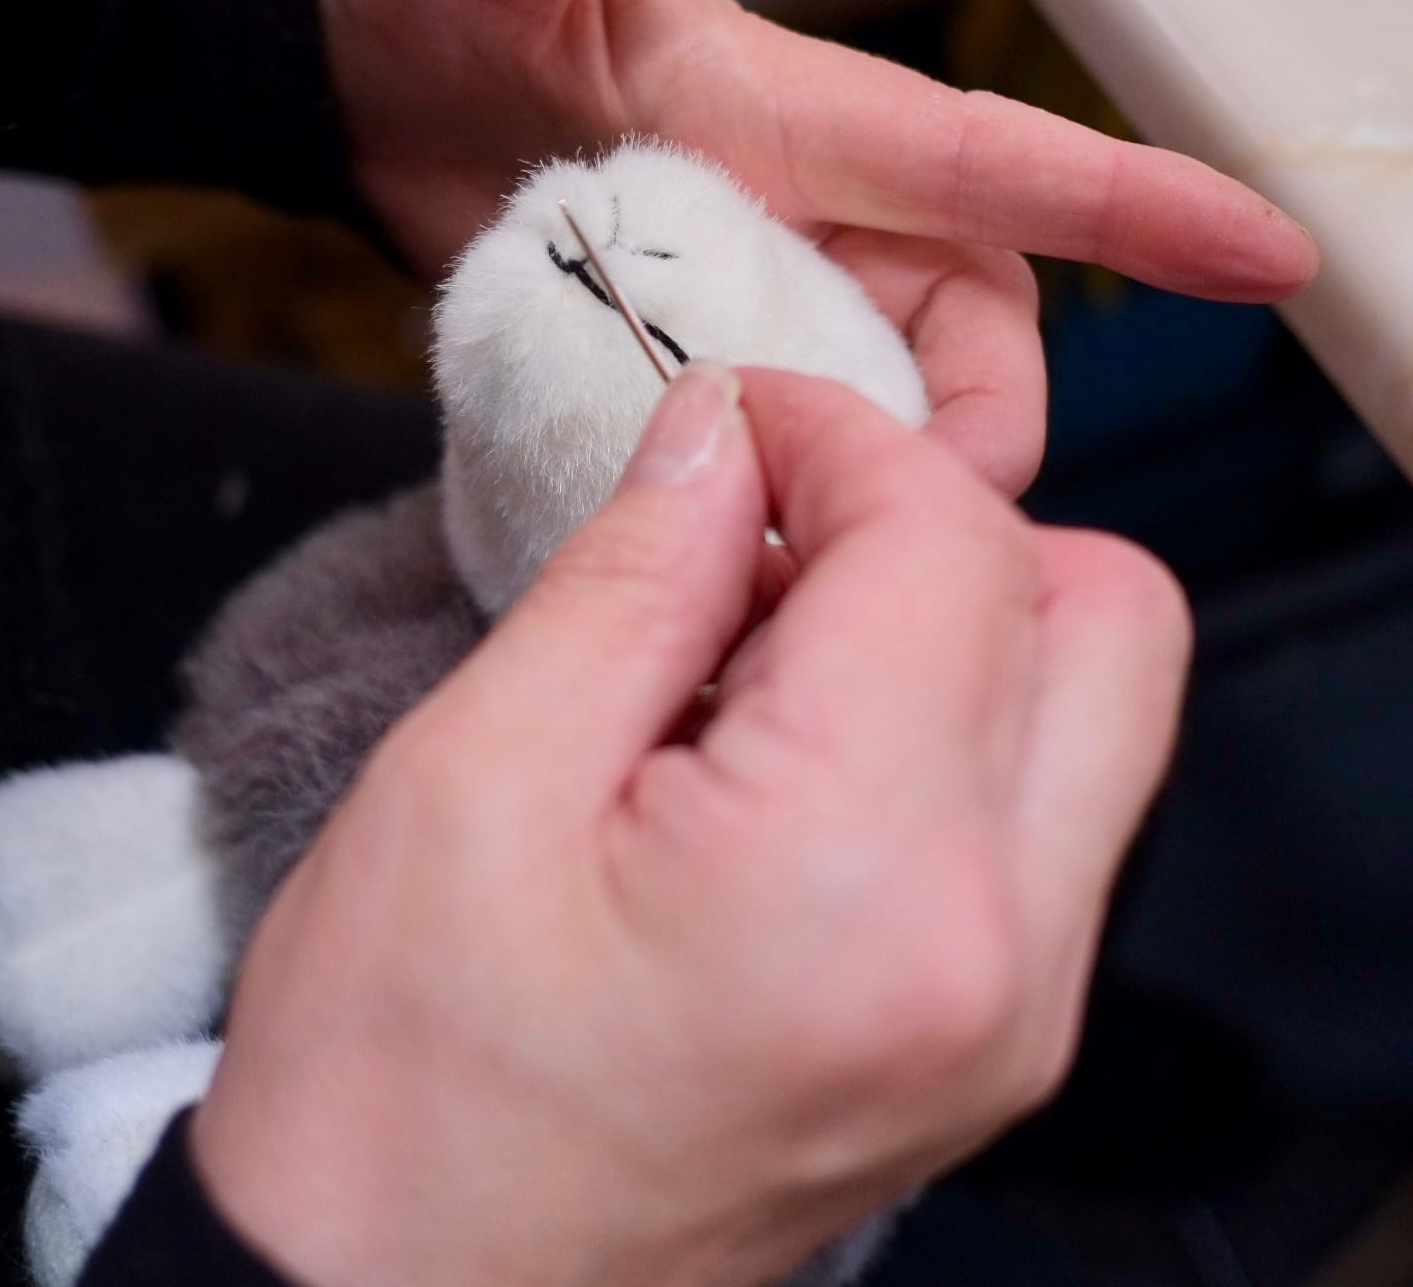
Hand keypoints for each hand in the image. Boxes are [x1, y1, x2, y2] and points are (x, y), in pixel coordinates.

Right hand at [191, 365, 1190, 1286]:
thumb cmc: (400, 1081)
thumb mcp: (477, 775)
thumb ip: (634, 576)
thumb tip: (723, 438)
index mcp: (857, 879)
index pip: (952, 547)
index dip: (838, 435)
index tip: (733, 420)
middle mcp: (993, 958)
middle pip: (1099, 612)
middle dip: (936, 515)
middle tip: (770, 520)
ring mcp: (1011, 1012)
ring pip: (1092, 704)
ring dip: (946, 610)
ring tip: (757, 633)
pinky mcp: (988, 1034)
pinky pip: (1037, 805)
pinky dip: (937, 715)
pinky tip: (780, 731)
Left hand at [318, 0, 1315, 496]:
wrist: (353, 78)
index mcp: (796, 114)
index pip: (990, 163)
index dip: (1133, 206)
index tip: (1269, 255)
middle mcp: (802, 213)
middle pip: (964, 330)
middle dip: (973, 425)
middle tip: (916, 533)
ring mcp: (748, 297)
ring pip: (881, 403)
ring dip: (876, 482)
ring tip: (808, 563)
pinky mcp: (685, 362)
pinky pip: (773, 448)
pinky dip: (777, 502)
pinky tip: (734, 563)